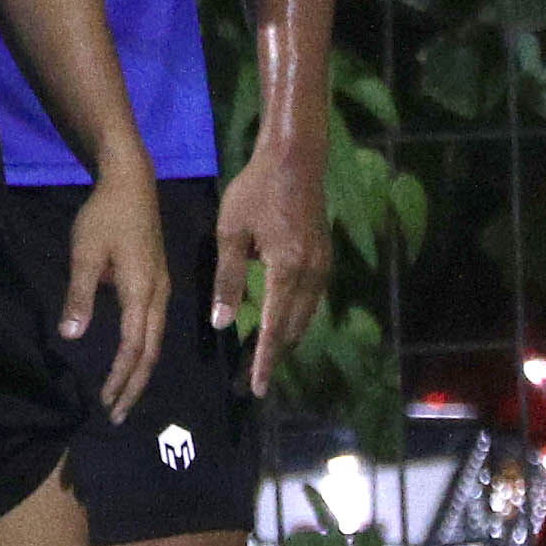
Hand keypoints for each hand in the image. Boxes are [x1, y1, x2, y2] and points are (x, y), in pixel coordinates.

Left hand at [57, 172, 168, 422]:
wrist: (131, 182)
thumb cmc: (105, 215)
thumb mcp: (84, 253)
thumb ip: (79, 295)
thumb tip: (72, 336)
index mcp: (142, 291)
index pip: (134, 347)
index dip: (120, 377)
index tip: (106, 402)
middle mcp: (159, 295)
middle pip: (150, 352)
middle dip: (134, 385)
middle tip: (117, 414)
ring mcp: (162, 288)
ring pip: (155, 341)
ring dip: (140, 370)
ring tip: (123, 395)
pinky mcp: (158, 281)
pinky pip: (154, 327)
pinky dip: (143, 351)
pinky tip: (132, 360)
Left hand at [214, 143, 331, 396]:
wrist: (296, 158)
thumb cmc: (256, 190)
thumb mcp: (232, 233)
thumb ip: (227, 279)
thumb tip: (220, 322)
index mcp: (287, 269)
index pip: (273, 327)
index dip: (264, 359)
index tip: (256, 386)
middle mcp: (311, 274)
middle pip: (294, 328)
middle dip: (274, 357)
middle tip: (254, 381)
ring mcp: (323, 266)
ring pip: (306, 317)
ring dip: (286, 339)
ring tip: (266, 360)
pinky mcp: (325, 258)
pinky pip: (312, 301)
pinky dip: (296, 319)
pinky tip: (281, 325)